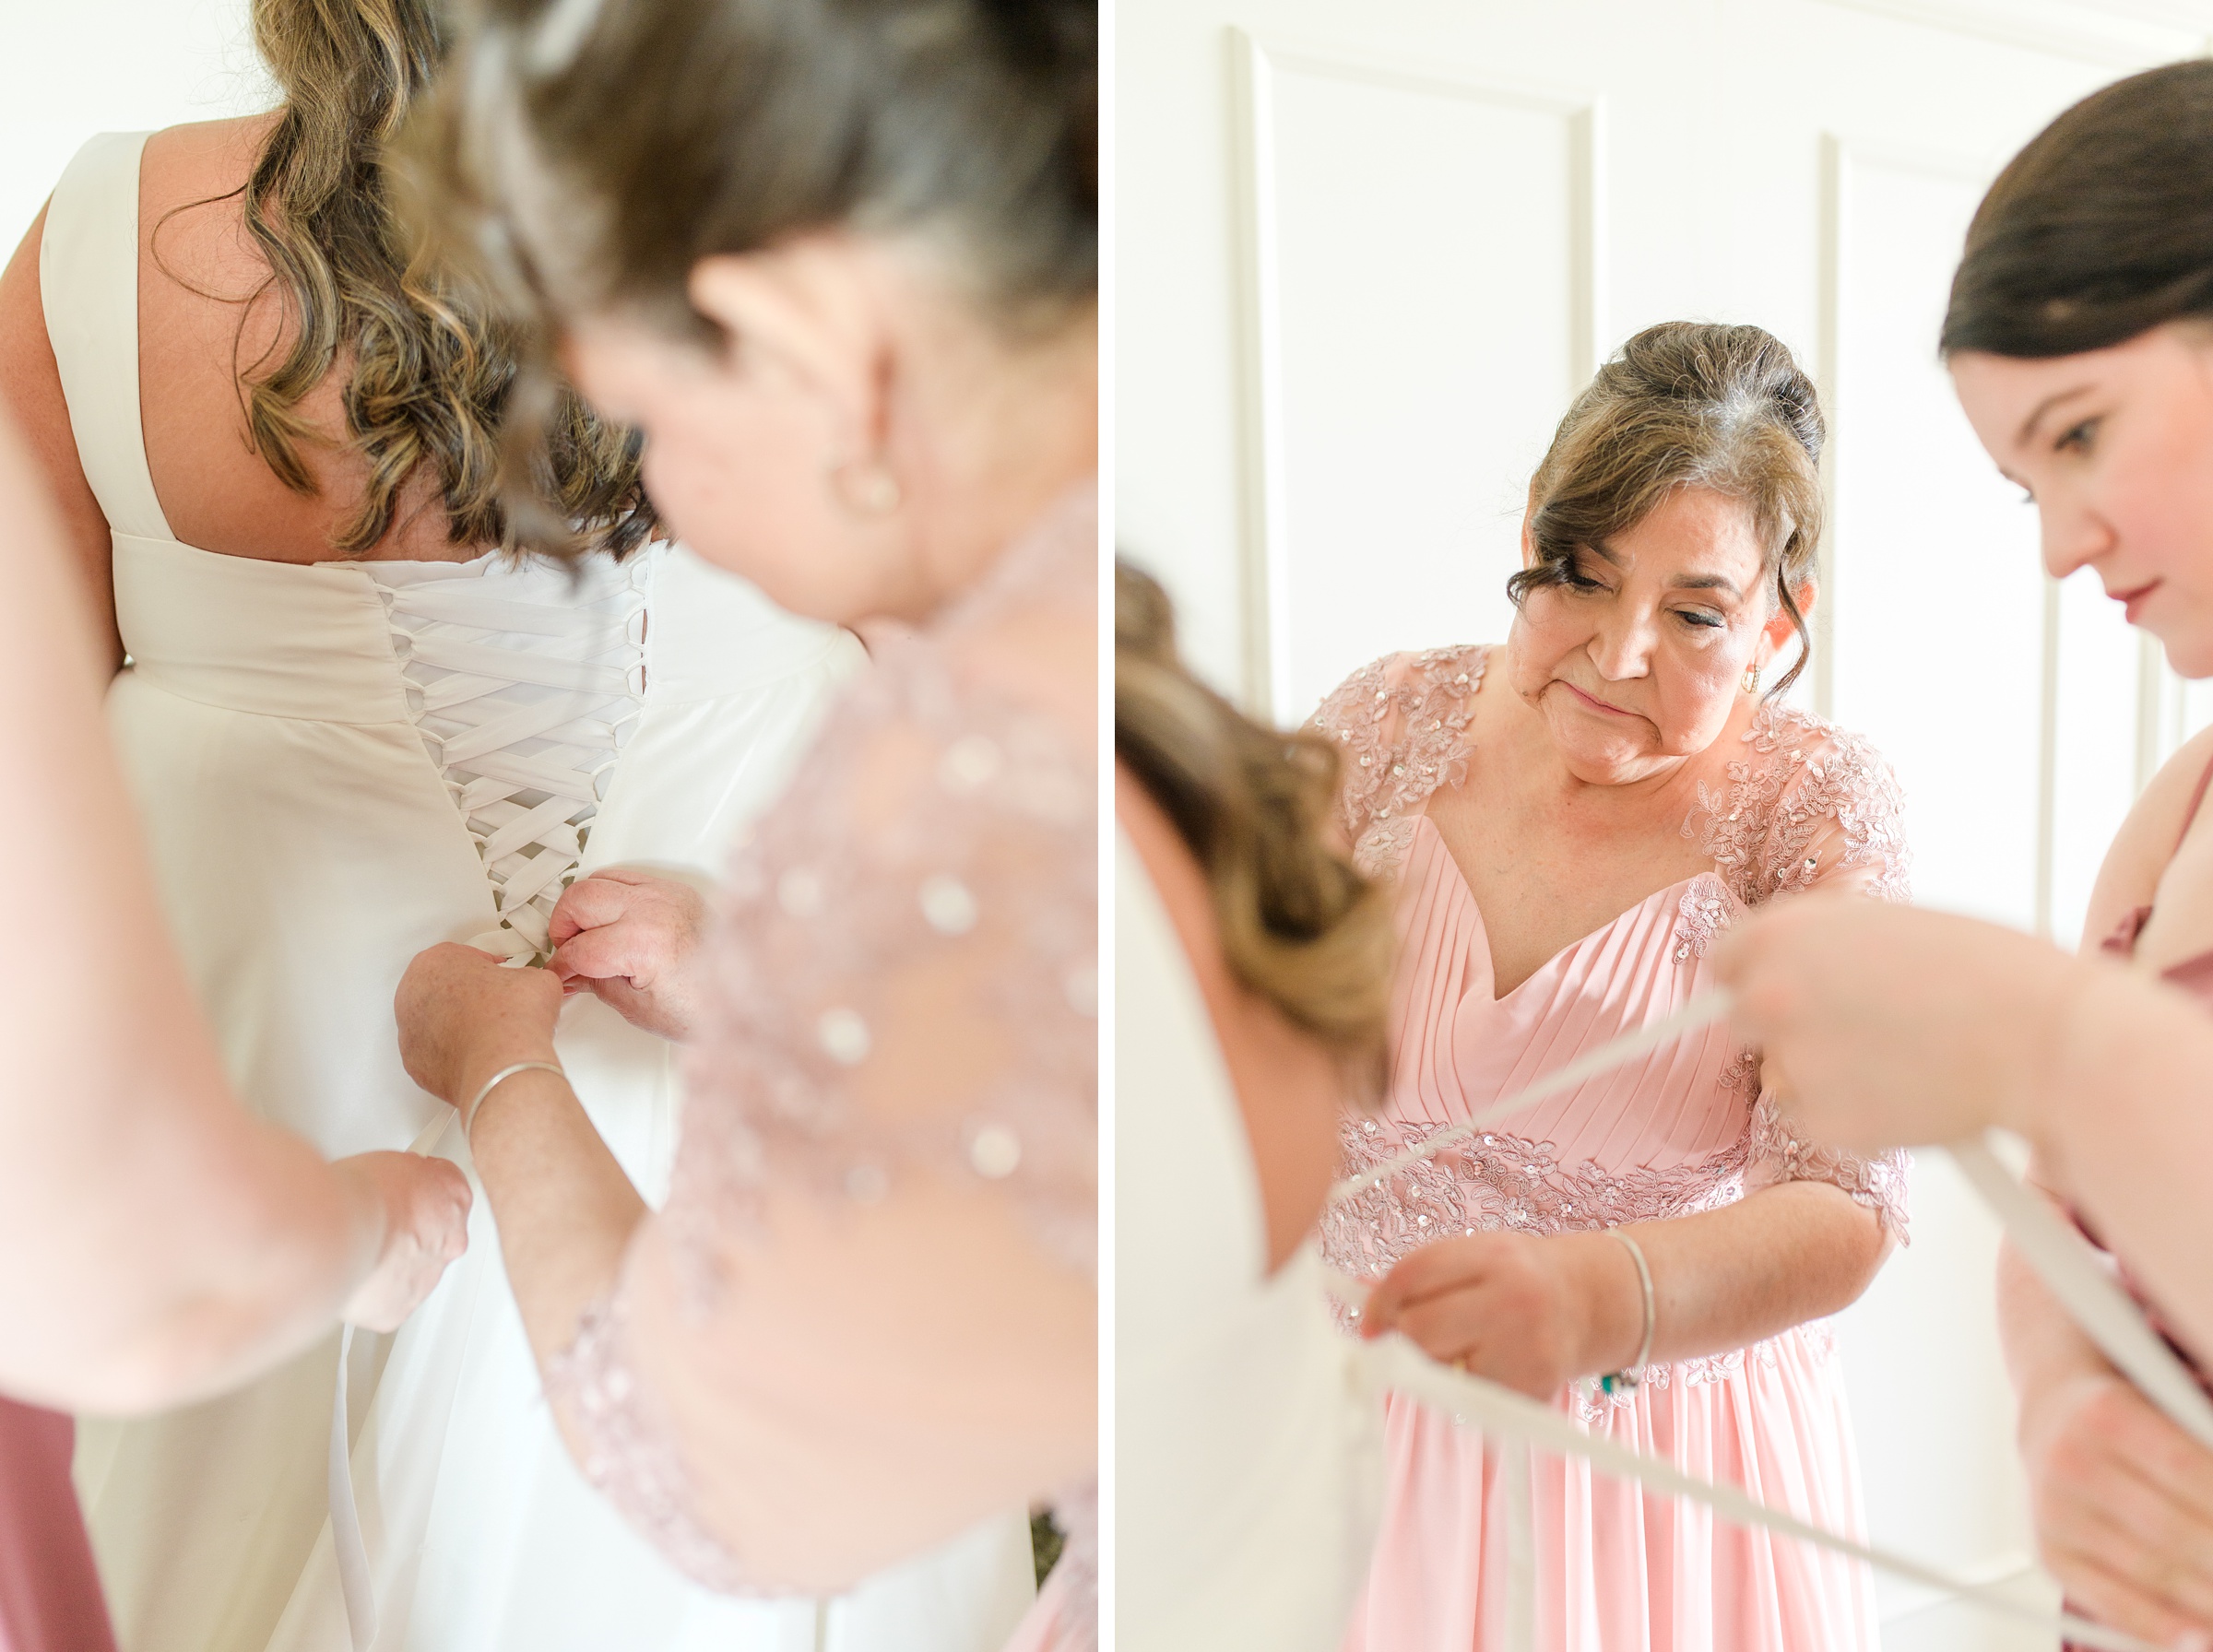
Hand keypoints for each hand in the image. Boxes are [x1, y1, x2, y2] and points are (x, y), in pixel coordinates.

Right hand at [332, 1151, 471, 1330]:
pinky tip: (351, 1275)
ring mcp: (428, 1277)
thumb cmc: (358, 1196)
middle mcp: (451, 1240)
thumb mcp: (388, 1162)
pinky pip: (387, 1301)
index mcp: (454, 1196)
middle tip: (375, 1227)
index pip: (446, 1195)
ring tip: (356, 1252)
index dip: (417, 1196)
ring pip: (412, 1272)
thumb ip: (403, 1177)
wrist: (337, 1236)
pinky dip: (370, 1292)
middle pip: (435, 1238)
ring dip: (390, 1265)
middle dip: (408, 1235)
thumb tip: (392, 1180)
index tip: (400, 1198)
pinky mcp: (401, 1307)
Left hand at [395, 943, 563, 1110]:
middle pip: (441, 988)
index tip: (497, 976)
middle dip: (464, 995)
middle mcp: (412, 993)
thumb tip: (529, 987)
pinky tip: (475, 1053)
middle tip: (492, 1004)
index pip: (462, 957)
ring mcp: (409, 1030)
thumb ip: (523, 976)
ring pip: (433, 1021)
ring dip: (455, 1024)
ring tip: (486, 1032)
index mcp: (436, 961)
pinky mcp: (414, 1063)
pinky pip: (434, 1053)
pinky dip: (451, 1053)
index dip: (485, 968)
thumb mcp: (535, 978)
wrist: (503, 1063)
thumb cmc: (511, 1017)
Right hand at [548, 869, 708, 1040]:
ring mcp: (668, 894)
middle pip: (580, 900)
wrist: (748, 995)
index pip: (580, 948)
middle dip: (564, 929)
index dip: (562, 967)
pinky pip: (625, 876)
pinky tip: (609, 919)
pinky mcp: (675, 889)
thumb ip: (596, 984)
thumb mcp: (638, 1008)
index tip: (559, 975)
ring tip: (587, 936)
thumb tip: (571, 973)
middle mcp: (657, 909)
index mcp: (647, 943)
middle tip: (568, 952)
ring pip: (598, 880)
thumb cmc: (705, 1007)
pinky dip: (608, 894)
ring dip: (583, 907)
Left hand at [1357, 1230, 1636, 1400]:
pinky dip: (1464, 1386)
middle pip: (1420, 1330)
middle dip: (1403, 1337)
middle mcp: (1513, 1301)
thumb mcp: (1477, 1256)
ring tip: (1461, 1347)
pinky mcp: (1532, 1390)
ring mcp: (1526, 1349)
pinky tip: (1488, 1364)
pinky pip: (1468, 1396)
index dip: (1379, 1303)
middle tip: (1405, 1339)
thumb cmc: (1519, 1277)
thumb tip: (1364, 1307)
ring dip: (1434, 1364)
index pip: (1412, 1277)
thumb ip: (1424, 1276)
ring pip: (1440, 1369)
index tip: (1369, 1321)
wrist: (1590, 1301)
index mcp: (1493, 1257)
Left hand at [1713, 897, 2079, 1151]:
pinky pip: (1816, 1125)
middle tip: (1849, 1034)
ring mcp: (1793, 1060)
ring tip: (1902, 1062)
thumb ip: (1828, 949)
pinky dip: (1851, 1120)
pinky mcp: (1823, 1121)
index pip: (1725, 960)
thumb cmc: (1991, 973)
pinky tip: (1908, 1097)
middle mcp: (1771, 993)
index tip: (1778, 994)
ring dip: (1822, 1078)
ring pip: (1782, 1078)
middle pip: (1742, 1023)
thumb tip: (1799, 970)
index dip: (1751, 978)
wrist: (2045, 1038)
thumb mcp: (1888, 927)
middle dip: (1785, 1030)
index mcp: (1783, 932)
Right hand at [2019, 1365, 2212, 1647]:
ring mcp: (2054, 1511)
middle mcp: (2070, 1461)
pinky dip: (2161, 1628)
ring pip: (2153, 1572)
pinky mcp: (2048, 1550)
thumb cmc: (2134, 1415)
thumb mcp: (2172, 1407)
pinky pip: (2110, 1602)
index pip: (2191, 1472)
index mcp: (2107, 1414)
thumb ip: (2206, 1449)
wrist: (2054, 1416)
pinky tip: (2202, 1639)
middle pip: (2178, 1533)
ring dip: (2209, 1603)